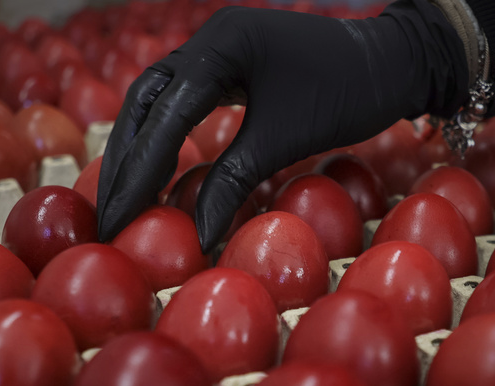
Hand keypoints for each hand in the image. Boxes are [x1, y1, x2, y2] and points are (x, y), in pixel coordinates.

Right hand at [97, 1, 467, 251]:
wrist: (388, 60)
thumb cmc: (345, 95)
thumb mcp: (285, 140)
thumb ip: (233, 182)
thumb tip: (197, 237)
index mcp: (221, 46)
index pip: (163, 115)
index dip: (137, 171)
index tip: (118, 217)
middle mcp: (206, 40)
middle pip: (144, 103)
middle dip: (123, 161)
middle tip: (106, 215)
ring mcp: (213, 49)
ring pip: (155, 101)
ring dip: (135, 151)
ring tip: (119, 199)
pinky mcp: (224, 65)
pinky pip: (177, 102)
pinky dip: (160, 138)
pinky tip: (153, 172)